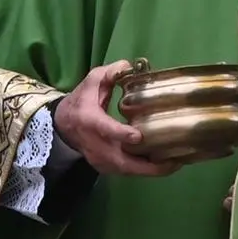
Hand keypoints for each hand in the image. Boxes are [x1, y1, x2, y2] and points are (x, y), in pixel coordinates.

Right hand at [53, 62, 177, 179]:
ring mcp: (99, 159)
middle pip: (121, 161)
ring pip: (126, 170)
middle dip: (147, 166)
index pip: (105, 129)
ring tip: (174, 164)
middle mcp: (94, 144)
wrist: (63, 125)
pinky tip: (162, 166)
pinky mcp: (104, 166)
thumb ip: (111, 72)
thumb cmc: (82, 100)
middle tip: (173, 162)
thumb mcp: (92, 81)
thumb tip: (129, 67)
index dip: (121, 134)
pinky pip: (126, 171)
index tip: (138, 136)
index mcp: (90, 120)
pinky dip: (144, 171)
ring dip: (150, 171)